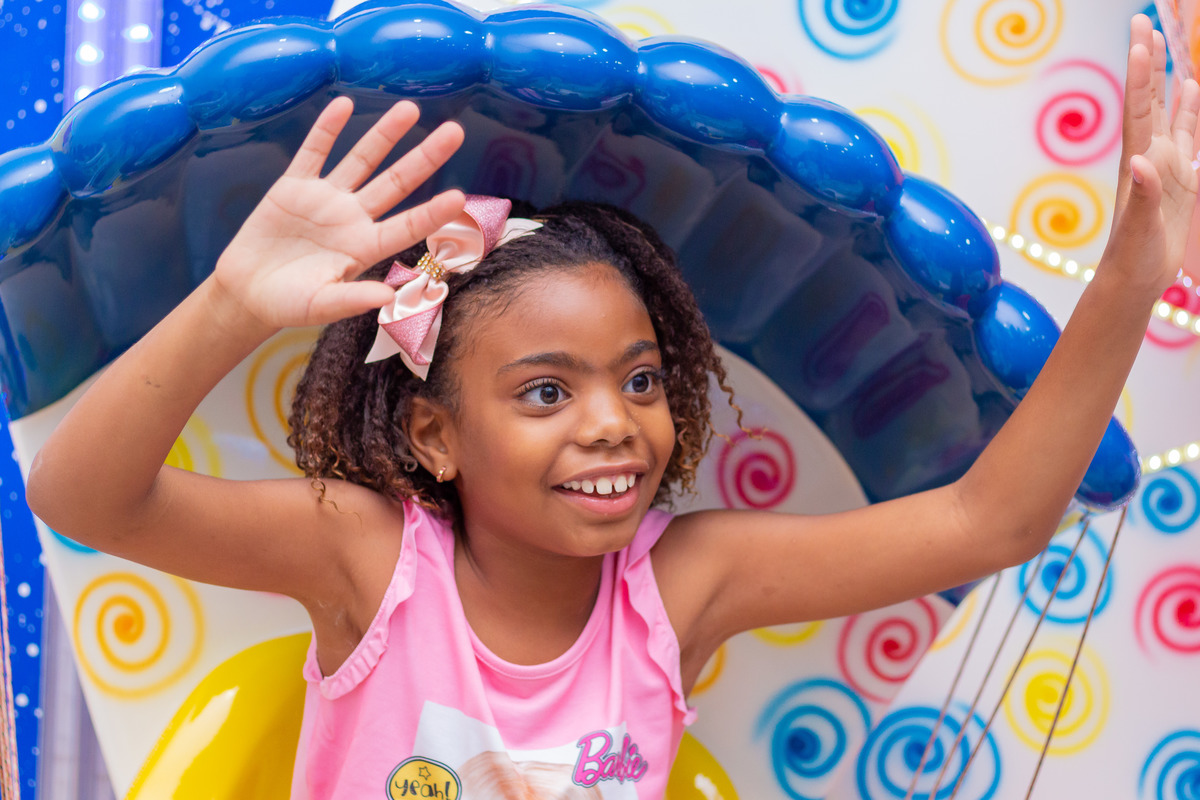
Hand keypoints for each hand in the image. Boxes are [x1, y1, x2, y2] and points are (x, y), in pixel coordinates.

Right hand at [212, 97, 465, 329]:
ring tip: (409, 109)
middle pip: (396, 182)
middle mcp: (353, 218)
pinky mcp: (293, 186)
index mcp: (365, 248)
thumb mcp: (321, 306)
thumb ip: (353, 299)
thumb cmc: (289, 305)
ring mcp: (326, 199)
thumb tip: (389, 298)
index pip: (407, 226)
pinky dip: (326, 130)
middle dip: (424, 158)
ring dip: (384, 134)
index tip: (459, 197)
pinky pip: (313, 152)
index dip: (432, 213)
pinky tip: (344, 105)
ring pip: (362, 159)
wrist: (247, 292)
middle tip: (455, 132)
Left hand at [1107, 15, 1199, 297]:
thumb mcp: (1138, 228)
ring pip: (1170, 111)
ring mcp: (1165, 165)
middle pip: (1150, 98)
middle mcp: (1149, 155)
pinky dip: (1191, 112)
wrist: (1134, 279)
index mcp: (1138, 161)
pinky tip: (1193, 92)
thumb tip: (1141, 164)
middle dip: (1149, 61)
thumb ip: (1142, 196)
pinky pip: (1189, 136)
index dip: (1141, 72)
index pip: (1138, 107)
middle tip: (1144, 22)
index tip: (1140, 36)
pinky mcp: (1181, 179)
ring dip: (1170, 79)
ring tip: (1170, 44)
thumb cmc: (1132, 257)